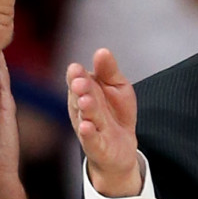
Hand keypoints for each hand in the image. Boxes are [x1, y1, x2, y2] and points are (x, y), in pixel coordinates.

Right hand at [66, 48, 140, 196]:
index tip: (76, 69)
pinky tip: (86, 126)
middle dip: (80, 90)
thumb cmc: (115, 113)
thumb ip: (109, 71)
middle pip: (80, 97)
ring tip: (85, 101)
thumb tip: (102, 51)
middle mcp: (82, 109)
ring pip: (85, 116)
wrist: (121, 147)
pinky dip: (88, 134)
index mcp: (85, 91)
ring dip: (85, 108)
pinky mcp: (96, 146)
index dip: (76, 75)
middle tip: (80, 82)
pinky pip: (90, 140)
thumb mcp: (117, 87)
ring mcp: (88, 127)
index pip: (77, 80)